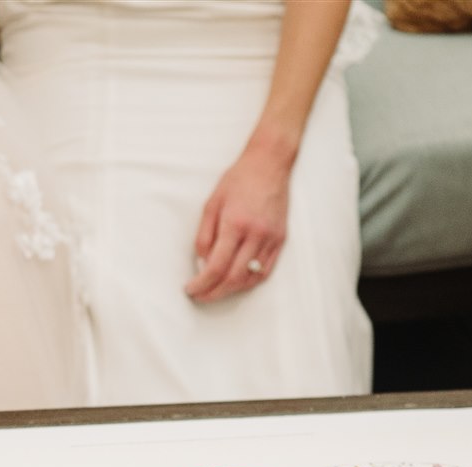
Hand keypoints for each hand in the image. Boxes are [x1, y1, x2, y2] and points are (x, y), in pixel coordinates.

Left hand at [186, 145, 290, 303]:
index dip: (201, 284)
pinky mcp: (280, 240)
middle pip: (233, 278)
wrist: (269, 164)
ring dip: (231, 290)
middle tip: (200, 296)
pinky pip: (265, 271)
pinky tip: (237, 282)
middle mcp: (255, 235)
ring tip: (216, 291)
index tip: (190, 289)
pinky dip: (249, 281)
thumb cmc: (238, 180)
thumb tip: (202, 263)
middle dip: (214, 292)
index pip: (216, 266)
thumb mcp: (211, 204)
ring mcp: (271, 239)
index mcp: (235, 224)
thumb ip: (205, 235)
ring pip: (250, 278)